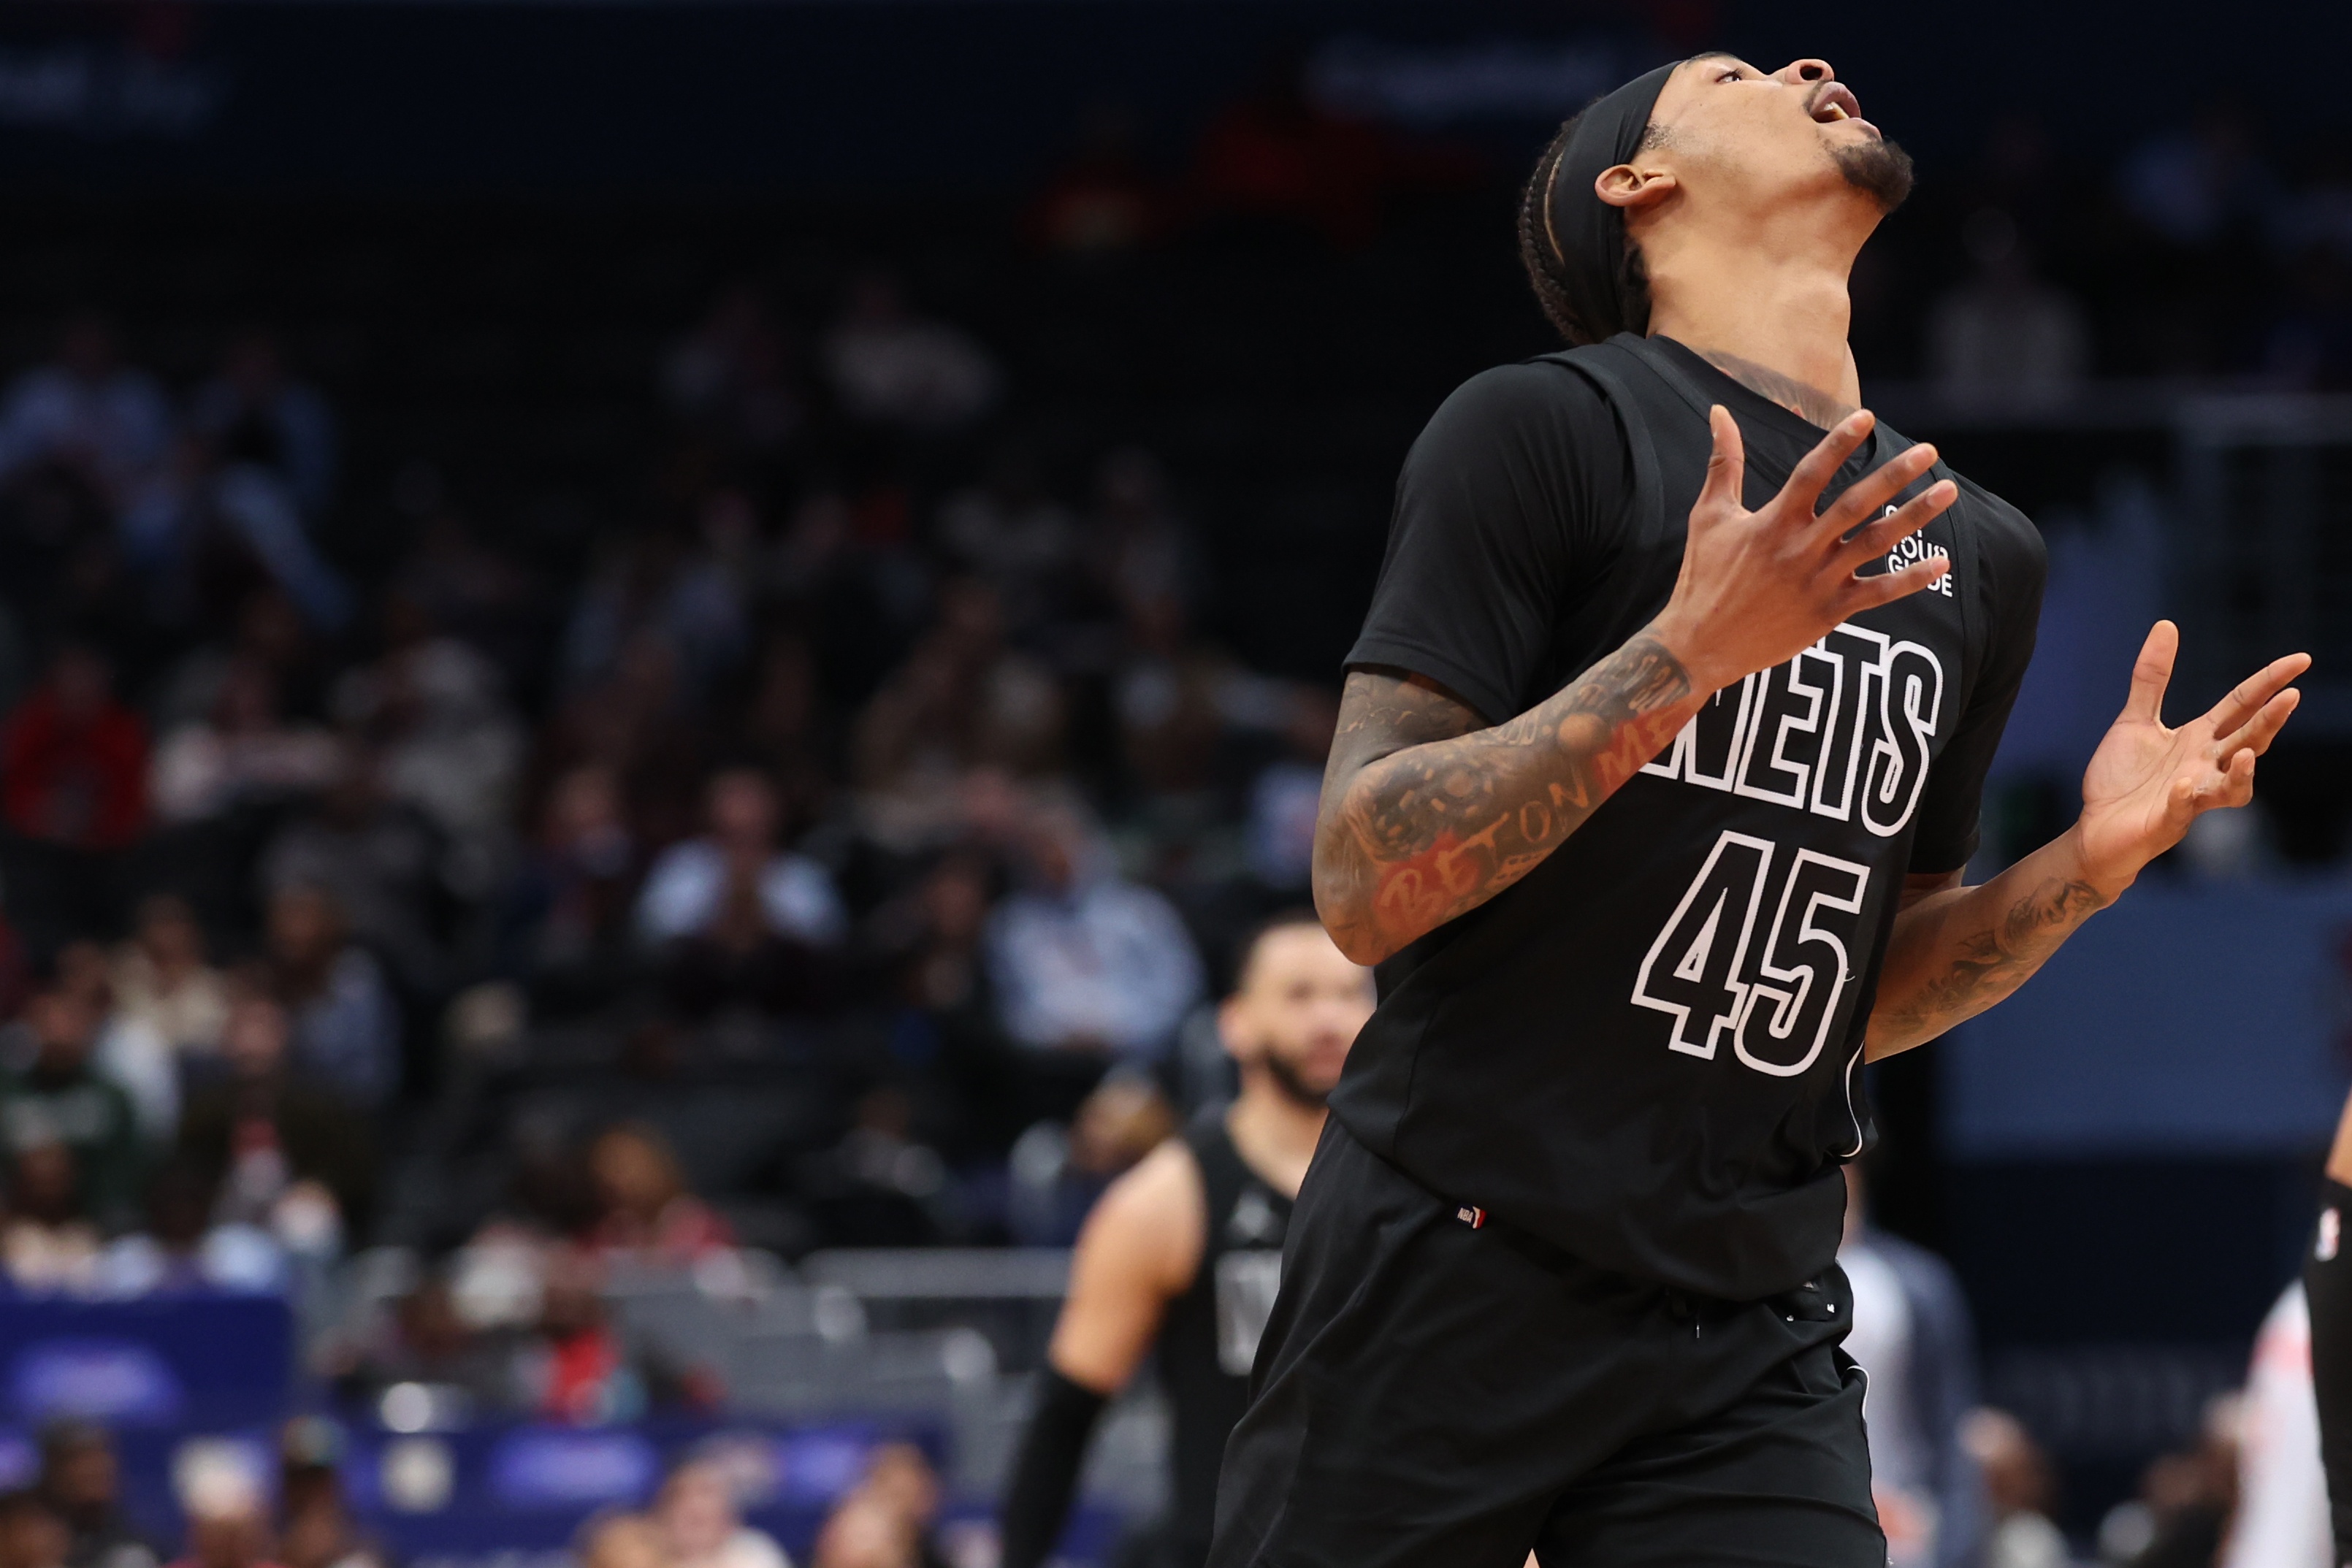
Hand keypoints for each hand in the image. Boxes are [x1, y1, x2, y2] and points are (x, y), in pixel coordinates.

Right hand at [1648, 406, 1956, 694]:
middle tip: (1929, 451)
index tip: (1867, 418)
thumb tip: (1719, 411)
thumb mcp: (1709, 516)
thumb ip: (1724, 462)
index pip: (1812, 473)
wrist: (1699, 645)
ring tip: (1948, 491)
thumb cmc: (1702, 576)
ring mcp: (1818, 582)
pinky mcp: (1828, 613)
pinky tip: (1942, 562)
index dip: (1839, 443)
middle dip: (1896, 475)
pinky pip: (1878, 593)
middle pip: (1856, 504)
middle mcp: (1800, 549)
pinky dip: (1912, 579)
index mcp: (1773, 522)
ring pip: (1876, 543)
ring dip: (1915, 516)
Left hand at [2075, 620, 2307, 893]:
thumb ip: (2152, 678)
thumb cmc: (2123, 778)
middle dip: (2270, 721)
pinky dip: (2184, 798)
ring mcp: (2190, 795)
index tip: (2301, 660)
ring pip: (2232, 786)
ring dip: (2243, 772)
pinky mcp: (2167, 821)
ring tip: (2248, 754)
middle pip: (2248, 741)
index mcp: (2199, 738)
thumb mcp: (2135, 720)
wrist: (2097, 828)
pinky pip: (2182, 810)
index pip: (2242, 705)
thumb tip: (2166, 625)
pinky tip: (2179, 786)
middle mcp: (2204, 765)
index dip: (2270, 682)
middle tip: (2292, 697)